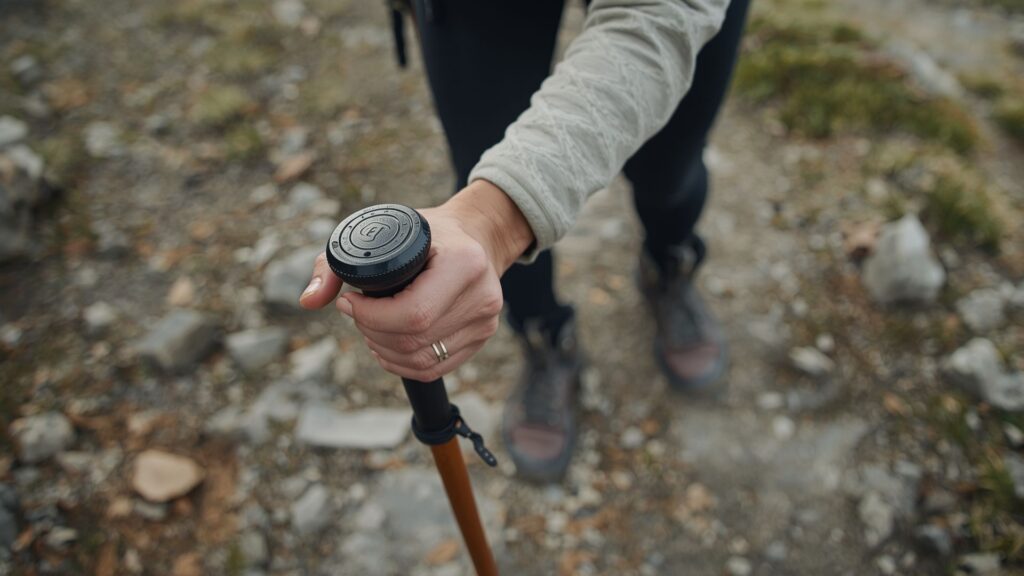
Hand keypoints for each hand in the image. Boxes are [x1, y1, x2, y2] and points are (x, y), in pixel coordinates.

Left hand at [299, 180, 533, 381]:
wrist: (477, 237)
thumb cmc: (426, 232)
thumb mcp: (381, 230)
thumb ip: (335, 263)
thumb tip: (307, 301)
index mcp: (464, 263)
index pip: (413, 313)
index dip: (371, 317)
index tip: (349, 302)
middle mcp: (481, 296)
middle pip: (414, 341)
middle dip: (372, 332)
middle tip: (358, 313)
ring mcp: (485, 321)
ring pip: (421, 360)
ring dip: (384, 351)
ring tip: (372, 328)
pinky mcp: (481, 337)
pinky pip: (434, 368)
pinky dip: (402, 363)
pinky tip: (389, 345)